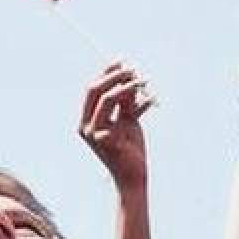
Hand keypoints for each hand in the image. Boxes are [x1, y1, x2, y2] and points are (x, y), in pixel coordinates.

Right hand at [78, 63, 153, 193]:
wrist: (132, 177)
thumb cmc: (129, 149)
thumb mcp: (126, 120)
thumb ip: (125, 102)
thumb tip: (129, 78)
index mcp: (86, 120)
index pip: (91, 90)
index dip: (105, 73)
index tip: (121, 61)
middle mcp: (86, 126)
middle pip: (95, 90)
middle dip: (114, 76)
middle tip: (132, 69)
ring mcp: (95, 134)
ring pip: (108, 99)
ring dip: (127, 86)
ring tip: (143, 82)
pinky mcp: (108, 140)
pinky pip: (125, 113)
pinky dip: (140, 103)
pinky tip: (152, 100)